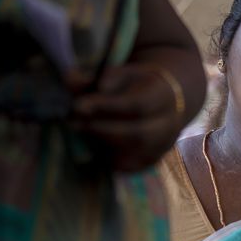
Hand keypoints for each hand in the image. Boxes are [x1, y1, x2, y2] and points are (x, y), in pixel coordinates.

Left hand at [70, 62, 186, 171]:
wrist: (164, 104)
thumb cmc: (136, 87)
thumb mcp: (120, 75)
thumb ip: (96, 78)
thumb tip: (72, 81)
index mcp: (164, 97)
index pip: (138, 106)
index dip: (106, 107)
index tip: (77, 105)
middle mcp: (169, 126)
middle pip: (137, 135)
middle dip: (101, 130)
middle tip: (74, 122)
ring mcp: (162, 147)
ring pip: (130, 154)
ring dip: (100, 144)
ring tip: (82, 131)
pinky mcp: (150, 161)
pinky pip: (125, 166)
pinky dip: (105, 157)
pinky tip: (94, 143)